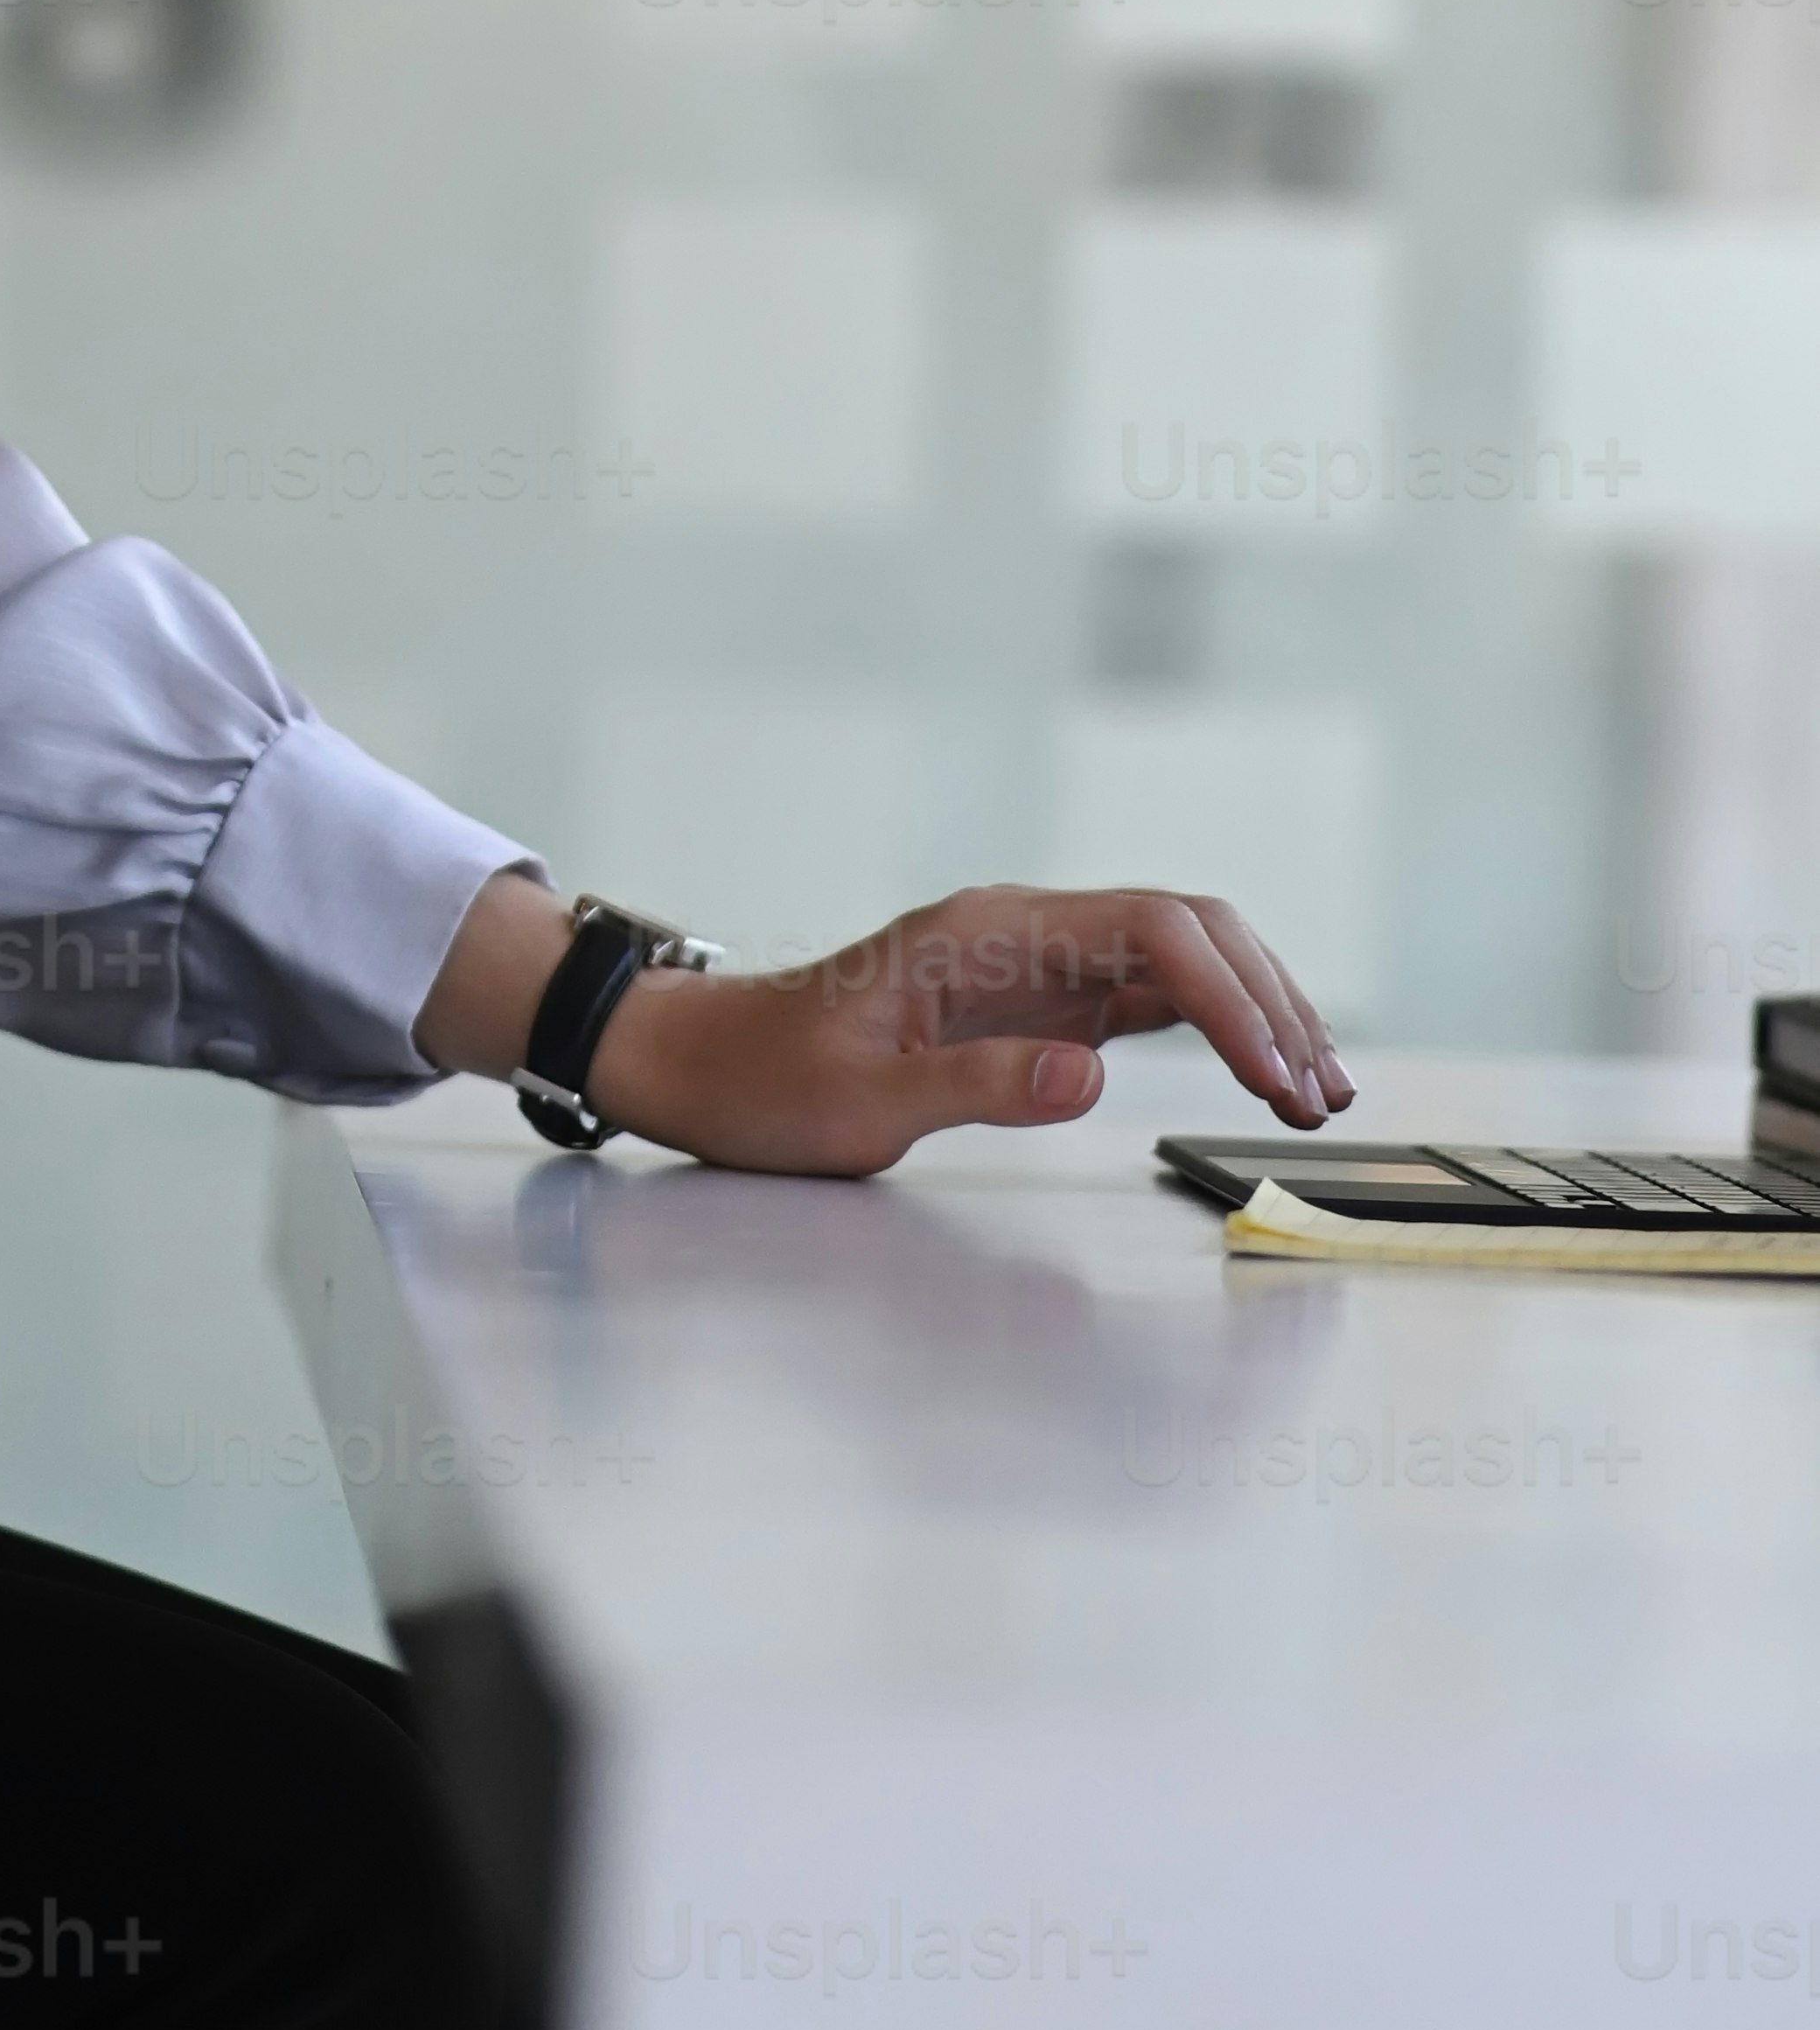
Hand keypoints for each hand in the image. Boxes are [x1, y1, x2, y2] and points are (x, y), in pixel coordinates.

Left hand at [417, 867, 1347, 1177]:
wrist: (707, 1063)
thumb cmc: (770, 1080)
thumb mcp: (860, 1101)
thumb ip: (975, 1085)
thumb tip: (1089, 1074)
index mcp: (987, 931)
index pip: (1150, 929)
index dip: (1231, 995)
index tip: (1277, 1074)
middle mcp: (1026, 929)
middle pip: (1188, 928)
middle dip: (1269, 999)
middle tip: (1321, 1095)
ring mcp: (1038, 961)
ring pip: (1183, 958)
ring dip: (1257, 1013)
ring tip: (1317, 1092)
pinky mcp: (1038, 1002)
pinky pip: (1149, 996)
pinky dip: (1215, 1030)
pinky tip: (1257, 1073)